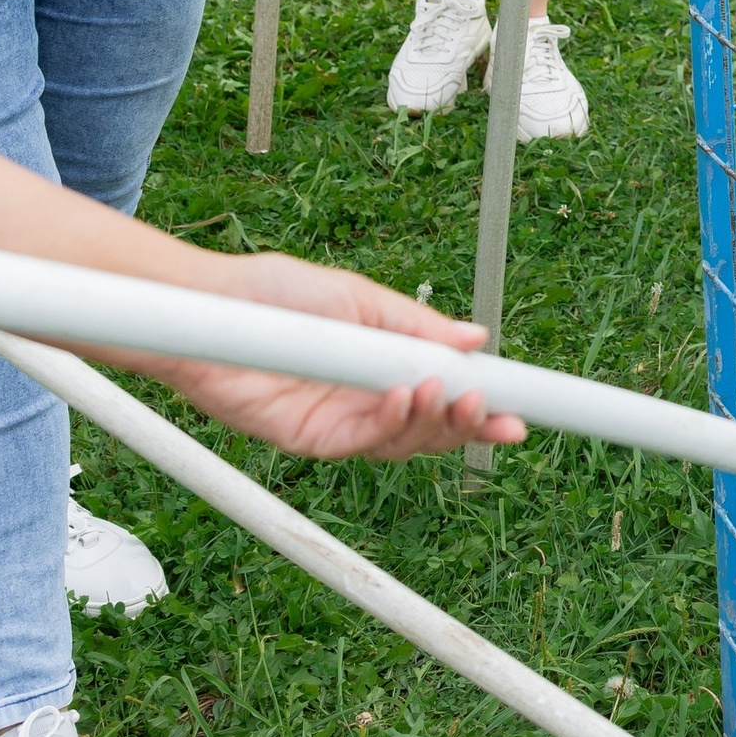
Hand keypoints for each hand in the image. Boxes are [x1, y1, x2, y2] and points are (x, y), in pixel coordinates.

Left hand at [130, 253, 521, 458]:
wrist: (214, 307)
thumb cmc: (276, 293)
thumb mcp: (360, 298)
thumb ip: (416, 325)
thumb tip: (476, 337)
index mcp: (386, 363)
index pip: (446, 391)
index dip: (484, 403)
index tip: (522, 404)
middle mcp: (368, 398)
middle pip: (434, 427)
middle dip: (472, 424)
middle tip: (498, 412)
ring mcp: (341, 422)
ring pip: (405, 442)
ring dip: (435, 423)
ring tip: (450, 395)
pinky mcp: (310, 439)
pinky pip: (362, 443)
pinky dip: (391, 423)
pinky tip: (403, 398)